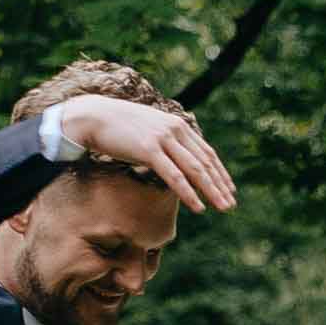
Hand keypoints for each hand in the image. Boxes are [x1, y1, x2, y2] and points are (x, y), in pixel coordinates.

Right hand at [55, 96, 238, 212]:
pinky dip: (189, 193)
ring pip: (194, 170)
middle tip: (231, 204)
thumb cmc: (120, 127)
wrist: (94, 117)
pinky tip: (199, 207)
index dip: (220, 172)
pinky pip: (174, 176)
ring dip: (211, 191)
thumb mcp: (149, 130)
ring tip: (222, 208)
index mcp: (178, 125)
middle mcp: (175, 130)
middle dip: (220, 185)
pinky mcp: (149, 150)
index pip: (207, 152)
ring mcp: (163, 139)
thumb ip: (166, 141)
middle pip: (205, 162)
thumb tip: (175, 158)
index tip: (229, 189)